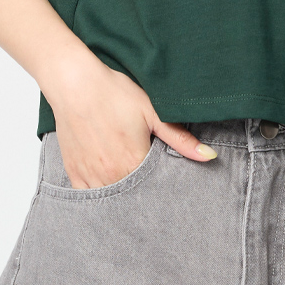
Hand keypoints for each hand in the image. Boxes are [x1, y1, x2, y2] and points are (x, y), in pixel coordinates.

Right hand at [46, 52, 217, 187]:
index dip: (163, 190)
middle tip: (149, 185)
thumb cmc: (114, 93)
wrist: (75, 83)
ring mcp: (91, 176)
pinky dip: (100, 195)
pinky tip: (109, 183)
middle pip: (134, 199)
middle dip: (144, 196)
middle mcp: (111, 175)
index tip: (168, 188)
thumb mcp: (152, 111)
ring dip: (122, 198)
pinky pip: (89, 197)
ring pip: (112, 201)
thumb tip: (209, 156)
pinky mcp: (74, 173)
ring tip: (130, 184)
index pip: (156, 191)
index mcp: (134, 162)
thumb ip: (180, 139)